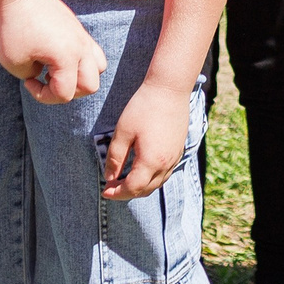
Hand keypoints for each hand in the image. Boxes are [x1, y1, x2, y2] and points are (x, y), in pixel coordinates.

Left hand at [0, 0, 105, 105]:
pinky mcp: (79, 30)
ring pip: (99, 68)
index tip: (27, 81)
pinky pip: (93, 52)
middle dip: (68, 91)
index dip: (43, 96)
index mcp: (68, 58)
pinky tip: (57, 56)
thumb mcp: (13, 63)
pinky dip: (80, 62)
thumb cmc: (13, 28)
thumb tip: (42, 73)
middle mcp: (82, 49)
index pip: (65, 94)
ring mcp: (83, 38)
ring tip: (57, 70)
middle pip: (90, 86)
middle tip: (47, 81)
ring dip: (80, 77)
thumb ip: (32, 76)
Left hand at [103, 80, 189, 199]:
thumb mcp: (122, 132)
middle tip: (111, 187)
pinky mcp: (179, 149)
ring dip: (140, 187)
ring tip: (124, 180)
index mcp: (151, 160)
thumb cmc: (144, 108)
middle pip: (146, 190)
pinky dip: (152, 178)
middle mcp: (166, 163)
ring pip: (157, 183)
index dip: (117, 193)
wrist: (170, 89)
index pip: (133, 188)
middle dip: (127, 193)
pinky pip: (165, 173)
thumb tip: (110, 177)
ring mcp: (175, 157)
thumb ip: (115, 158)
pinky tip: (141, 169)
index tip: (104, 190)